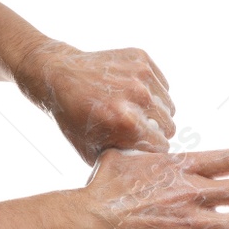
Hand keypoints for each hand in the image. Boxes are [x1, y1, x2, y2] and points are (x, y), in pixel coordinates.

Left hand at [14, 40, 174, 161]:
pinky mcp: (142, 58)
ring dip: (157, 112)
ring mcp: (141, 75)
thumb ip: (121, 161)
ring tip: (137, 113)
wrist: (58, 76)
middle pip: (169, 127)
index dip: (152, 150)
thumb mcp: (92, 151)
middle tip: (139, 131)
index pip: (161, 146)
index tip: (142, 148)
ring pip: (169, 106)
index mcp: (126, 123)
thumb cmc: (73, 118)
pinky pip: (163, 85)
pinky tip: (134, 95)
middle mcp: (138, 96)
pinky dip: (154, 92)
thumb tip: (144, 170)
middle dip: (157, 132)